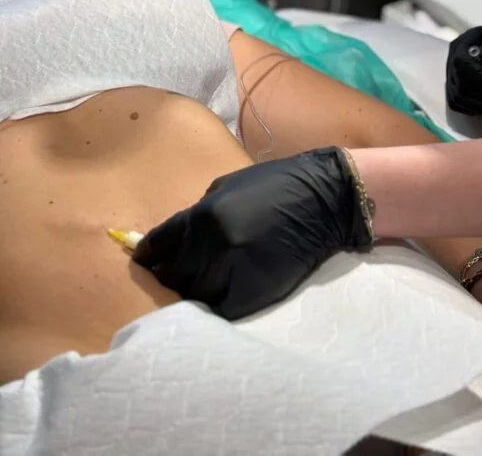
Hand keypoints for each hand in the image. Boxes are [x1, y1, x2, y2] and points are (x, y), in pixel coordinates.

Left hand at [133, 147, 371, 319]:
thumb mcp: (227, 186)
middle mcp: (213, 245)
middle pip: (172, 275)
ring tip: (192, 289)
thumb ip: (198, 213)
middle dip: (166, 276)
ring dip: (190, 293)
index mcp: (203, 215)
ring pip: (193, 295)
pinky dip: (213, 306)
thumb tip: (176, 238)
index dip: (148, 256)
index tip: (144, 262)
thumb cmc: (274, 185)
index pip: (159, 245)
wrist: (323, 200)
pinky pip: (219, 309)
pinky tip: (216, 297)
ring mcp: (234, 271)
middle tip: (167, 278)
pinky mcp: (254, 292)